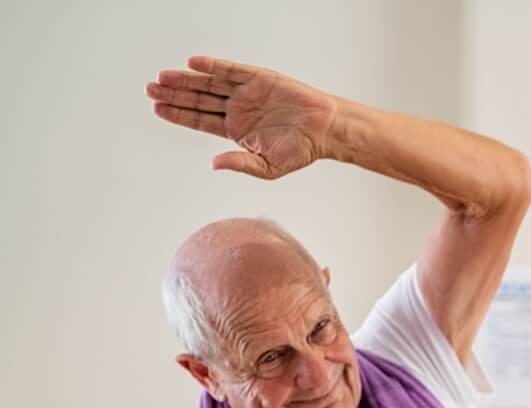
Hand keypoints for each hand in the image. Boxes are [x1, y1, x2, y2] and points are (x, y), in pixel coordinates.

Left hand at [146, 56, 337, 178]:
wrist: (326, 130)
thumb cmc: (301, 151)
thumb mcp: (268, 167)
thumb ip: (241, 163)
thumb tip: (214, 164)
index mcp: (237, 129)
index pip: (200, 120)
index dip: (179, 114)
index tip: (157, 108)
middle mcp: (237, 108)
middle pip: (198, 99)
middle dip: (174, 94)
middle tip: (151, 89)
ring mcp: (246, 92)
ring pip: (209, 83)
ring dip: (186, 80)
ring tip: (163, 77)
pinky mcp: (258, 78)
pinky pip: (230, 70)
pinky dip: (213, 66)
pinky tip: (193, 64)